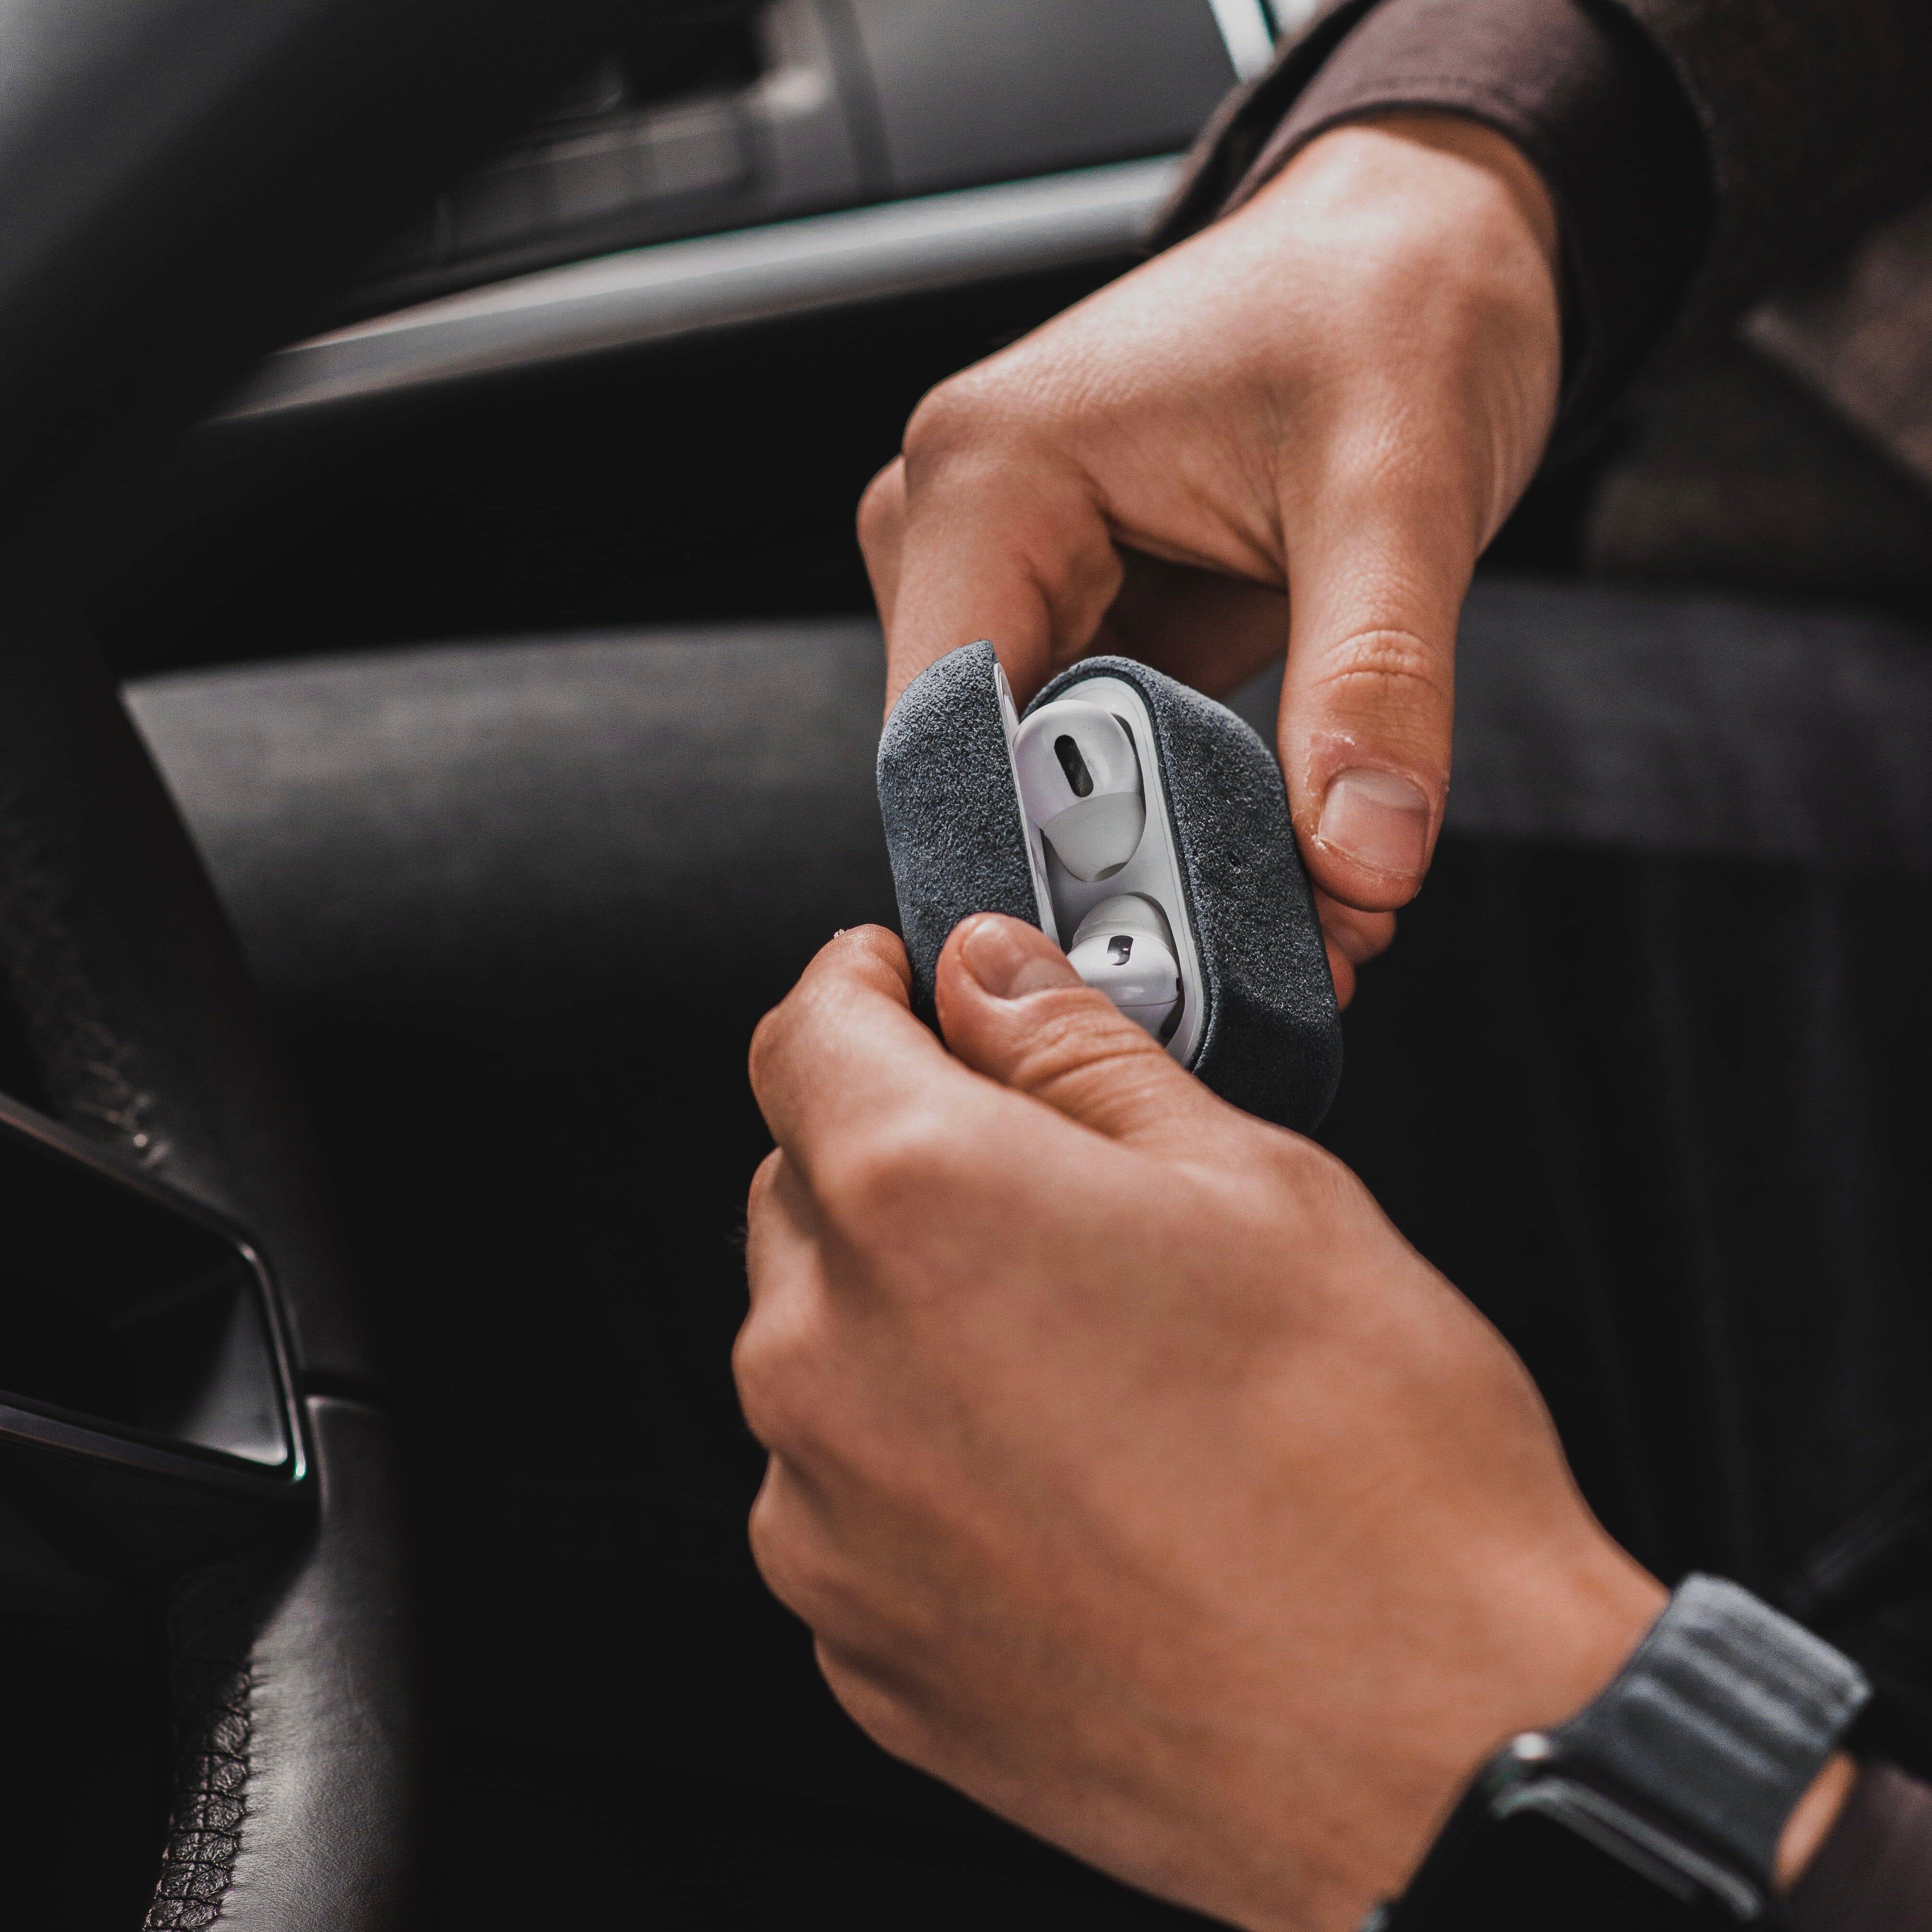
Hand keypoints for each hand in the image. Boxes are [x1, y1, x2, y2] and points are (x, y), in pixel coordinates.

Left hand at [740, 916, 1661, 1929]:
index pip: (804, 1036)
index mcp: (917, 1203)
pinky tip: (1059, 1470)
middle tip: (1040, 1175)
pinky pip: (841, 1491)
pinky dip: (916, 1451)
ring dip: (907, 1313)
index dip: (858, 988)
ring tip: (1082, 1354)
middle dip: (896, 1150)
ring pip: (818, 1345)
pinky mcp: (859, 1640)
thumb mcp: (1249, 1178)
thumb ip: (1079, 1053)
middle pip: (804, 1188)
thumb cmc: (1368, 1463)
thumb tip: (996, 979)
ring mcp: (827, 1519)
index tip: (905, 989)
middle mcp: (827, 1361)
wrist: (1434, 1737)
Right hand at [859, 115, 1561, 1005]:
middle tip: (1262, 964)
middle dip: (1112, 883)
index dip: (1036, 868)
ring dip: (1148, 863)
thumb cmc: (1388, 302)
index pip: (948, 733)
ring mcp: (1006, 572)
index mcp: (988, 472)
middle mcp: (960, 525)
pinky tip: (1264, 859)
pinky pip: (1086, 754)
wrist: (1418, 237)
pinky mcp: (1068, 607)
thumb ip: (1375, 681)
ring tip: (1290, 916)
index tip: (1146, 969)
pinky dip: (1167, 820)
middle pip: (983, 774)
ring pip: (1034, 781)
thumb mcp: (1404, 485)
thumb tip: (1361, 862)